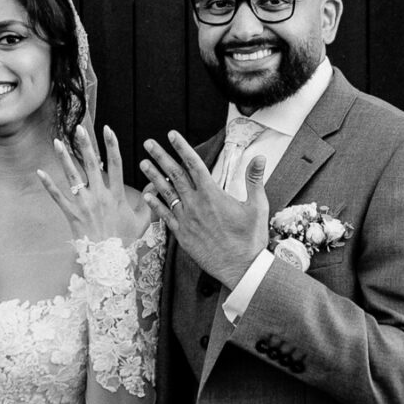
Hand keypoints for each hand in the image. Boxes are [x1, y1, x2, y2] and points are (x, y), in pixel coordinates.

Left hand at [36, 124, 145, 248]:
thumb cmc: (125, 241)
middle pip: (92, 164)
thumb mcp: (142, 221)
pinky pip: (58, 196)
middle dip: (86, 144)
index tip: (108, 129)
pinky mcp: (72, 213)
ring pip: (73, 176)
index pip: (116, 164)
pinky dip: (48, 184)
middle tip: (80, 127)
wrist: (108, 261)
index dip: (112, 145)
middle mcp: (100, 195)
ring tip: (57, 141)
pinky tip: (40, 172)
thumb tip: (156, 185)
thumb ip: (149, 201)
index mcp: (117, 195)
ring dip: (64, 157)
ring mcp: (84, 204)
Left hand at [139, 132, 268, 288]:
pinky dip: (155, 205)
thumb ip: (255, 179)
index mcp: (212, 194)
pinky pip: (164, 217)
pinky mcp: (182, 235)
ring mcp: (186, 220)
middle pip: (175, 175)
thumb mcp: (258, 206)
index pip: (194, 164)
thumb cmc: (251, 238)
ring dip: (153, 177)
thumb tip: (259, 156)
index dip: (182, 147)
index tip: (172, 134)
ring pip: (166, 193)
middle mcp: (196, 204)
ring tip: (143, 163)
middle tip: (149, 143)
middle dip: (161, 156)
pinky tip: (146, 196)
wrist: (241, 268)